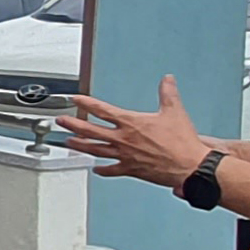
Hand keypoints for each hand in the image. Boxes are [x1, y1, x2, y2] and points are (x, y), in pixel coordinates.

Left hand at [63, 74, 207, 188]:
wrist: (189, 166)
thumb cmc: (182, 142)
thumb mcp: (174, 111)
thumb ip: (168, 93)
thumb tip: (167, 79)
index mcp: (131, 123)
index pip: (102, 110)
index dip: (86, 103)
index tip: (75, 99)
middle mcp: (123, 139)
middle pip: (90, 131)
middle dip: (72, 124)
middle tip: (61, 121)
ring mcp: (124, 156)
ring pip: (95, 150)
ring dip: (80, 146)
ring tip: (68, 142)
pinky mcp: (131, 170)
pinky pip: (111, 170)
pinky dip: (102, 170)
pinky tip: (95, 169)